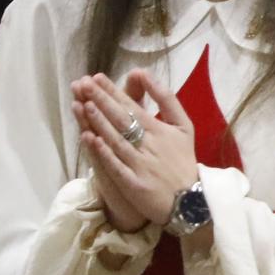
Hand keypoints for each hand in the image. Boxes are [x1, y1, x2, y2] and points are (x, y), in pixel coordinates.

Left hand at [72, 71, 198, 229]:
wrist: (191, 201)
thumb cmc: (182, 160)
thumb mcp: (183, 126)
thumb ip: (167, 100)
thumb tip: (144, 73)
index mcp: (160, 130)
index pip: (133, 106)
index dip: (113, 92)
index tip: (95, 77)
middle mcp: (149, 145)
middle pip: (123, 120)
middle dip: (102, 100)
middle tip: (83, 84)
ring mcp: (140, 165)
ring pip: (117, 140)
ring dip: (100, 122)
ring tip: (84, 105)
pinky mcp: (134, 184)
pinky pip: (116, 166)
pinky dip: (104, 152)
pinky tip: (91, 139)